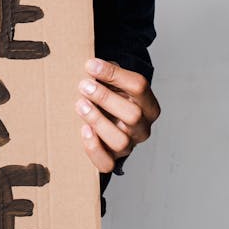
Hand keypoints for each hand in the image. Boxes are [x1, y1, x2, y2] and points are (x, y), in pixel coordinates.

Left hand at [75, 58, 159, 172]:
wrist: (106, 119)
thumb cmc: (110, 97)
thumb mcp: (113, 82)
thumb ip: (107, 73)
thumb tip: (91, 66)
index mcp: (148, 105)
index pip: (139, 86)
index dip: (114, 74)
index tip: (90, 65)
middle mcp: (143, 127)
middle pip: (133, 115)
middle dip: (105, 98)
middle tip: (84, 86)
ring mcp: (129, 145)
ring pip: (120, 140)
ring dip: (98, 121)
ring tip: (80, 105)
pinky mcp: (113, 159)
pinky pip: (107, 163)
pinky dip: (94, 148)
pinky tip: (84, 130)